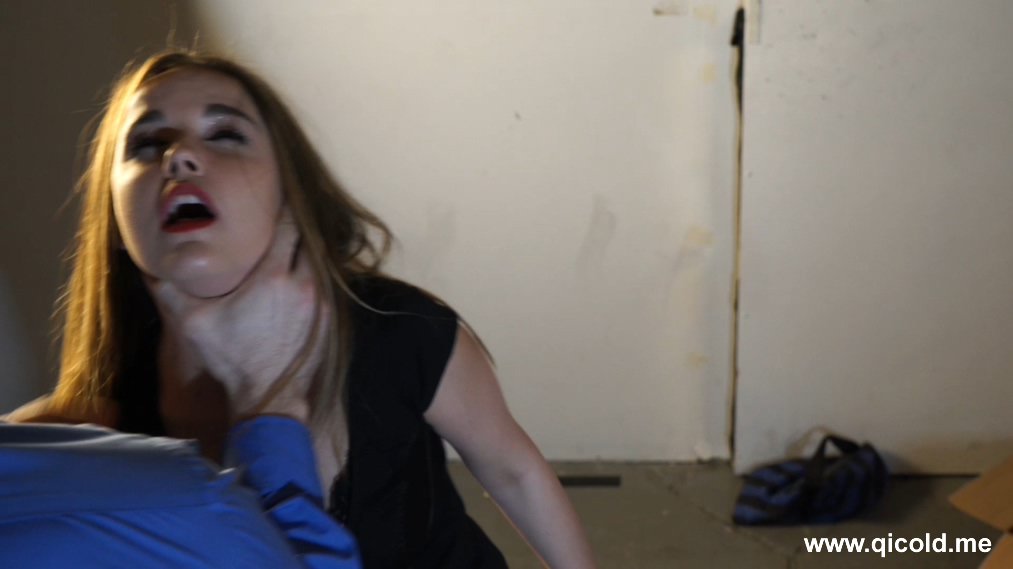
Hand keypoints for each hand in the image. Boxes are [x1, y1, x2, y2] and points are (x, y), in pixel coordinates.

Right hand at [146, 209, 328, 421]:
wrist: (269, 397)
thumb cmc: (231, 358)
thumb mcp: (192, 323)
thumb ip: (168, 289)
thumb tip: (143, 264)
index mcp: (273, 277)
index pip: (287, 225)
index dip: (282, 206)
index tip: (273, 193)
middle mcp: (304, 283)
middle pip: (307, 237)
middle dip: (294, 223)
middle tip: (278, 213)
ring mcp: (322, 300)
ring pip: (320, 258)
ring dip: (305, 248)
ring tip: (288, 239)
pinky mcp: (330, 315)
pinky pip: (325, 281)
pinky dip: (314, 271)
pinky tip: (299, 270)